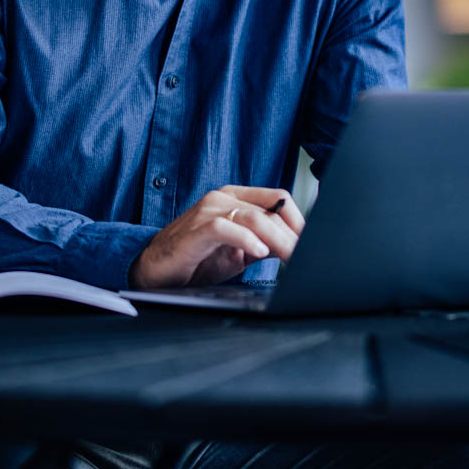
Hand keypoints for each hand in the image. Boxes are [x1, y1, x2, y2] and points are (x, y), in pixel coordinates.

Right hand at [129, 186, 305, 288]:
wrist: (154, 270)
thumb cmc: (196, 260)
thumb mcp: (238, 252)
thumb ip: (263, 244)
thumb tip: (295, 249)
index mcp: (236, 198)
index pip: (279, 200)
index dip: (300, 222)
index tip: (315, 244)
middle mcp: (223, 198)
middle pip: (272, 209)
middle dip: (294, 236)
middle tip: (308, 258)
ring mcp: (208, 210)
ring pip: (254, 217)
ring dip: (278, 241)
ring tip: (291, 259)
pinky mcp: (195, 230)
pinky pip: (226, 228)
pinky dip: (246, 239)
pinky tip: (258, 253)